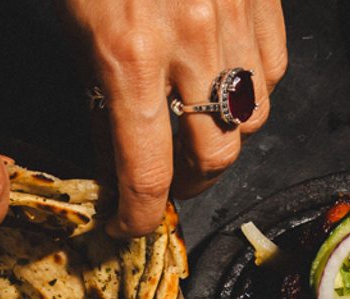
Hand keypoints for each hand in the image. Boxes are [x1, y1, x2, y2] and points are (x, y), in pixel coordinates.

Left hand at [60, 0, 288, 234]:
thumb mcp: (76, 37)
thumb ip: (101, 108)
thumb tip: (115, 171)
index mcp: (129, 57)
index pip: (148, 172)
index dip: (139, 216)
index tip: (129, 226)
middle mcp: (189, 40)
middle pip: (216, 155)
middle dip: (192, 183)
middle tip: (170, 182)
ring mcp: (232, 14)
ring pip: (253, 116)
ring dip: (225, 138)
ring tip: (198, 132)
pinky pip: (273, 67)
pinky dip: (252, 91)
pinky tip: (224, 87)